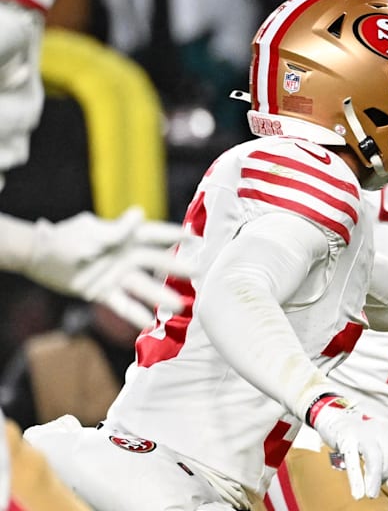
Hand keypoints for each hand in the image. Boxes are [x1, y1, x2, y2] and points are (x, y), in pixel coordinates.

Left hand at [22, 207, 191, 327]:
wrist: (40, 257)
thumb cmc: (67, 239)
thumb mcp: (90, 233)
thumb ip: (116, 230)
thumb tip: (139, 214)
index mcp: (125, 237)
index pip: (154, 234)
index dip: (173, 234)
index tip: (194, 236)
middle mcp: (126, 257)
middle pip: (155, 263)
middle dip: (176, 268)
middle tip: (197, 274)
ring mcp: (116, 276)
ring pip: (143, 287)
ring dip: (161, 296)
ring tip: (180, 307)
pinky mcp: (103, 292)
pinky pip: (122, 304)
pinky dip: (134, 313)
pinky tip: (149, 323)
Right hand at [311, 397, 387, 498]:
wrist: (336, 419)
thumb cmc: (362, 436)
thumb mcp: (381, 445)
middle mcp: (380, 428)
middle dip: (387, 475)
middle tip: (377, 486)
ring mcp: (363, 432)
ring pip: (375, 458)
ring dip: (375, 480)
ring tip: (371, 494)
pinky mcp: (346, 438)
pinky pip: (353, 460)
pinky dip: (356, 479)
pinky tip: (358, 493)